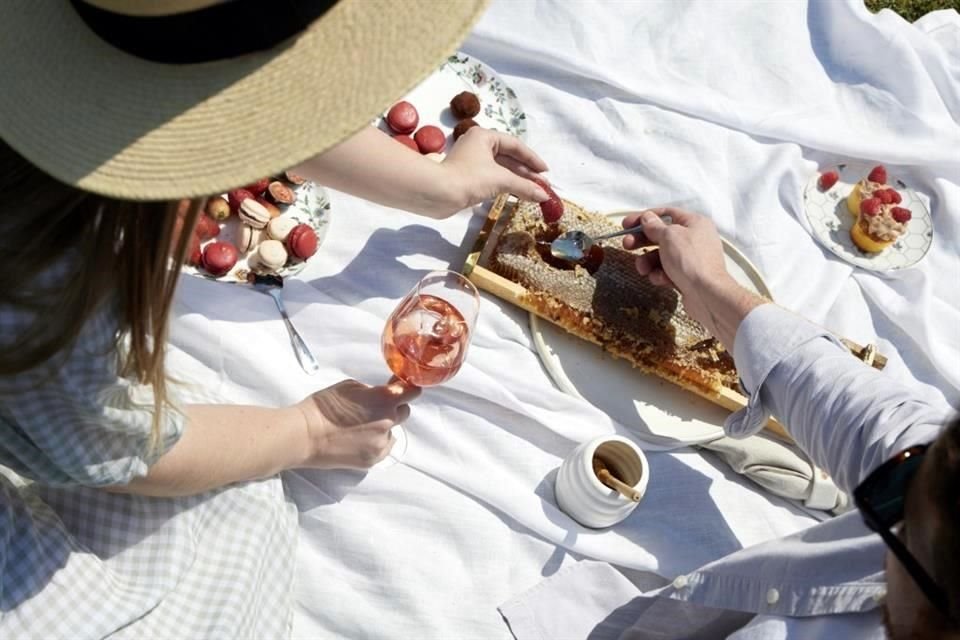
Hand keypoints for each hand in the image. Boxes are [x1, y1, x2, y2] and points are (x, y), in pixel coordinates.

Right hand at [294, 378, 420, 468]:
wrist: (306, 435)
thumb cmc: (323, 406)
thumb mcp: (351, 386)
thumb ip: (373, 390)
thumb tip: (383, 394)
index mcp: (384, 399)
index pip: (412, 391)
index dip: (408, 389)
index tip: (403, 389)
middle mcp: (388, 421)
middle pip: (403, 412)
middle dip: (393, 408)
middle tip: (374, 408)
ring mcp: (382, 443)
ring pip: (391, 432)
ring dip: (383, 427)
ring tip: (360, 427)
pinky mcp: (373, 459)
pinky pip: (383, 448)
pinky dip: (376, 443)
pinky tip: (359, 440)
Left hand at [441, 127, 549, 209]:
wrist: (437, 194)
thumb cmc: (468, 179)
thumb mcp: (500, 180)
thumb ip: (524, 186)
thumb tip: (544, 195)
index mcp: (484, 136)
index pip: (515, 145)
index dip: (532, 159)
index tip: (545, 171)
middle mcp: (478, 145)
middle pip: (509, 157)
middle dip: (527, 172)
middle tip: (543, 185)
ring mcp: (472, 161)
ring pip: (501, 169)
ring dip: (518, 180)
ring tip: (535, 192)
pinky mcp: (467, 177)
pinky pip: (492, 178)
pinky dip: (506, 185)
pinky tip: (518, 194)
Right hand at [622, 208, 761, 347]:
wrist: (707, 294)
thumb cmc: (691, 260)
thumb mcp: (669, 236)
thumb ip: (654, 226)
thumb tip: (647, 218)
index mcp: (694, 223)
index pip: (666, 214)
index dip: (644, 217)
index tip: (627, 224)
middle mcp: (695, 238)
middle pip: (661, 235)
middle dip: (642, 241)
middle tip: (626, 244)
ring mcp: (691, 258)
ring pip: (661, 256)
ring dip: (648, 262)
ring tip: (642, 269)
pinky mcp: (687, 276)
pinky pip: (667, 271)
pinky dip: (660, 274)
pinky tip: (661, 279)